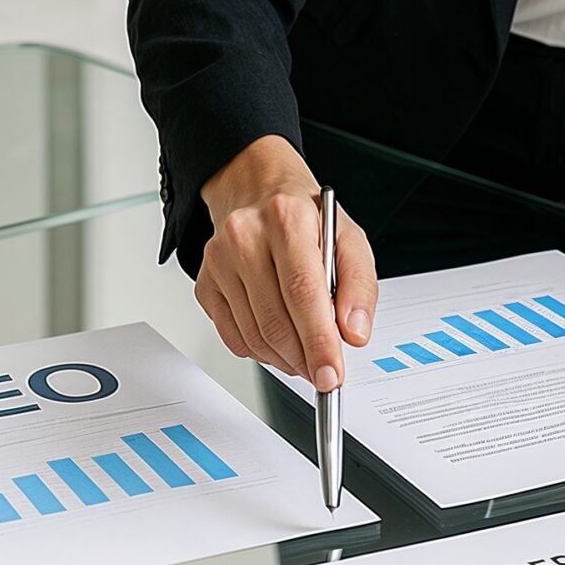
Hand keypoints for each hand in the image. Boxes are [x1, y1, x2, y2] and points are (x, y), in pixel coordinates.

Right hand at [194, 134, 379, 390]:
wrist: (258, 190)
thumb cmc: (305, 217)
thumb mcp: (348, 238)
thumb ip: (359, 286)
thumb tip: (354, 332)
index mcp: (287, 218)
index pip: (303, 293)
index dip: (319, 342)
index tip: (332, 374)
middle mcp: (246, 237)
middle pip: (276, 321)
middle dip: (304, 359)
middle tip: (324, 371)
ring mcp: (219, 261)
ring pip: (254, 336)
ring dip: (285, 359)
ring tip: (305, 356)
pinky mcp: (205, 283)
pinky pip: (233, 337)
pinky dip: (260, 352)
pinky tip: (279, 342)